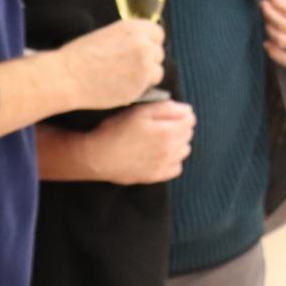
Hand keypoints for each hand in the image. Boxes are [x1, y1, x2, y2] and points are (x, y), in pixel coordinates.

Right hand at [58, 19, 165, 109]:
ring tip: (125, 78)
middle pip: (158, 52)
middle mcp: (143, 43)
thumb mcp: (107, 35)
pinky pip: (150, 86)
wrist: (67, 76)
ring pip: (157, 71)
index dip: (150, 43)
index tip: (141, 51)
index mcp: (134, 28)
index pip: (157, 34)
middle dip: (148, 60)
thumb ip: (128, 38)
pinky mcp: (141, 84)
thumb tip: (142, 44)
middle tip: (129, 68)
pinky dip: (140, 88)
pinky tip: (123, 87)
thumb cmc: (80, 56)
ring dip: (146, 75)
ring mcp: (145, 64)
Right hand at [80, 101, 195, 184]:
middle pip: (188, 134)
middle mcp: (170, 151)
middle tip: (160, 125)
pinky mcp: (156, 177)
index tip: (167, 113)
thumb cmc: (116, 129)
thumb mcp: (140, 111)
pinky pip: (176, 168)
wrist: (96, 157)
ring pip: (184, 151)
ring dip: (177, 143)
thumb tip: (188, 111)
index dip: (180, 113)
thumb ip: (168, 108)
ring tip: (159, 139)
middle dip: (179, 127)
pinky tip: (159, 155)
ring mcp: (164, 165)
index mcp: (168, 132)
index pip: (190, 119)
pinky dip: (172, 160)